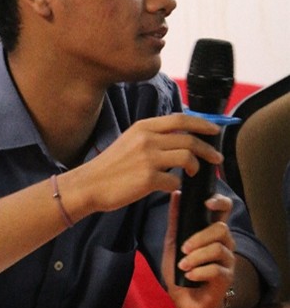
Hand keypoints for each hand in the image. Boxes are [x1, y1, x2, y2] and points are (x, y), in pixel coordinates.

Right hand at [83, 113, 222, 213]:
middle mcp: (147, 139)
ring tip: (195, 173)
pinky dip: (177, 186)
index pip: (181, 119)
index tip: (215, 130)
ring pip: (187, 158)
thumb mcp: (129, 141)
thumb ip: (151, 137)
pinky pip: (175, 182)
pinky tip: (172, 188)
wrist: (89, 184)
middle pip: (189, 139)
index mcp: (143, 127)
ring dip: (197, 166)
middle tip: (217, 158)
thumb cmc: (110, 166)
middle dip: (208, 149)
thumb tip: (178, 138)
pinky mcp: (148, 179)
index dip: (202, 123)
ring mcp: (148, 159)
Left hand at [162, 190, 235, 307]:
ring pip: (218, 249)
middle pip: (221, 229)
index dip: (219, 202)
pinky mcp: (227, 278)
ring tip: (182, 265)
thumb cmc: (180, 269)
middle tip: (183, 248)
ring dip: (196, 257)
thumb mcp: (173, 241)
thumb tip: (176, 194)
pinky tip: (189, 276)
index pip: (225, 209)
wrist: (182, 298)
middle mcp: (224, 243)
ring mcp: (228, 260)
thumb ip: (176, 220)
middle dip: (199, 237)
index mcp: (212, 231)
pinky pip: (216, 270)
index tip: (206, 203)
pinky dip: (199, 272)